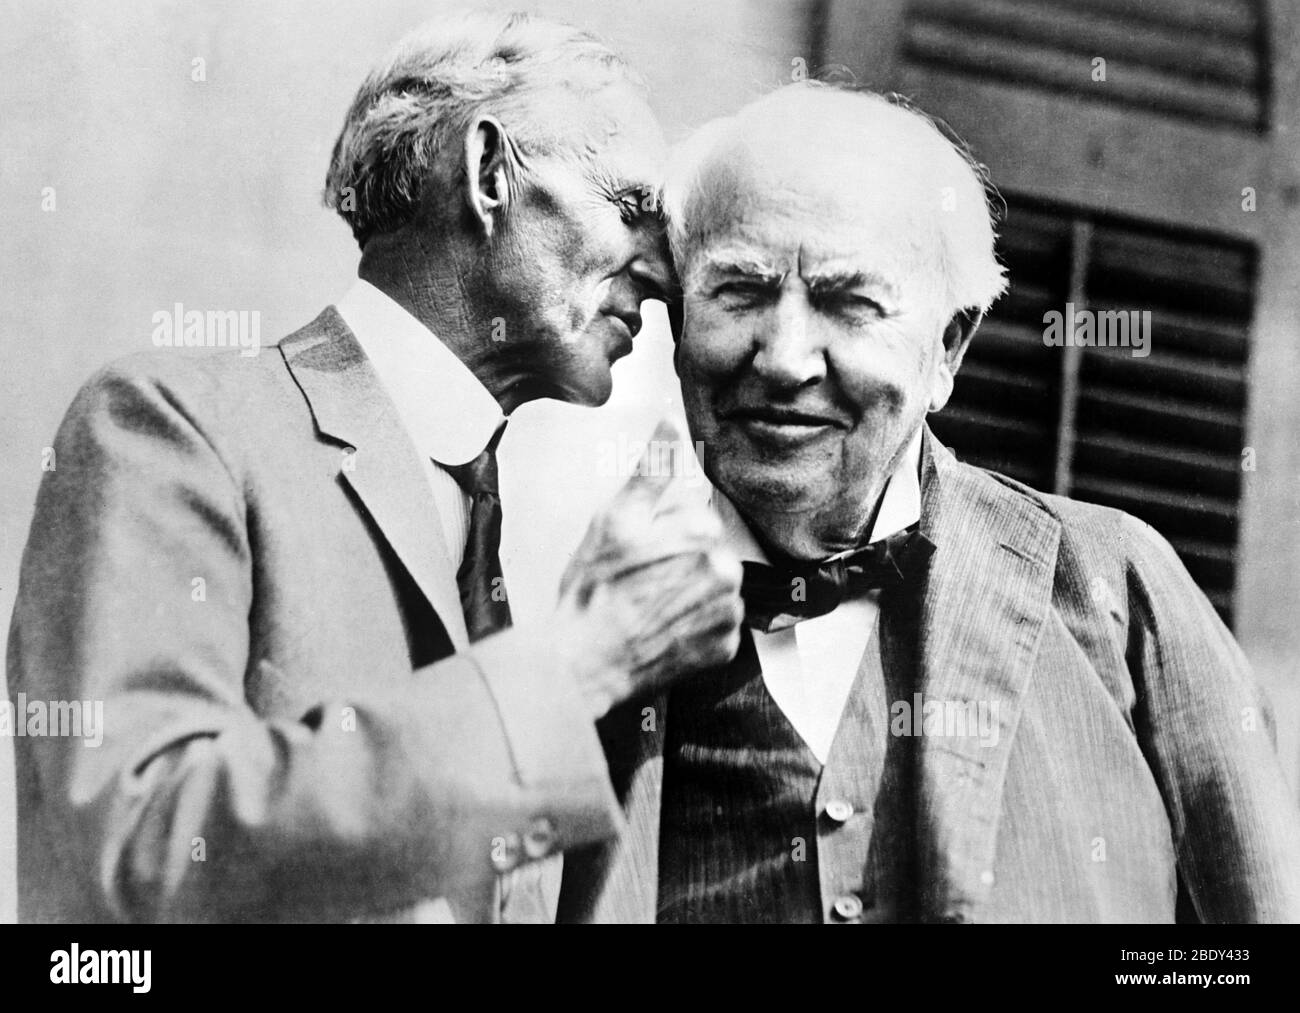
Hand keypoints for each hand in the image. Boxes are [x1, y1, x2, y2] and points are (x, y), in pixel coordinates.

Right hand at [555, 421, 742, 717]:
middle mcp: (726, 569)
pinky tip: (661, 628)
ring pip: (712, 585)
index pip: (692, 508)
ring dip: (688, 589)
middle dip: (678, 555)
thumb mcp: (614, 519)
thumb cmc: (593, 590)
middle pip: (705, 547)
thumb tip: (670, 420)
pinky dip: (694, 625)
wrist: (585, 663)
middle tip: (637, 579)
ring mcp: (728, 613)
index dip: (661, 523)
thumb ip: (651, 469)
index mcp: (701, 531)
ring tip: (647, 605)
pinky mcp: (724, 649)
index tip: (638, 546)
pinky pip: (715, 624)